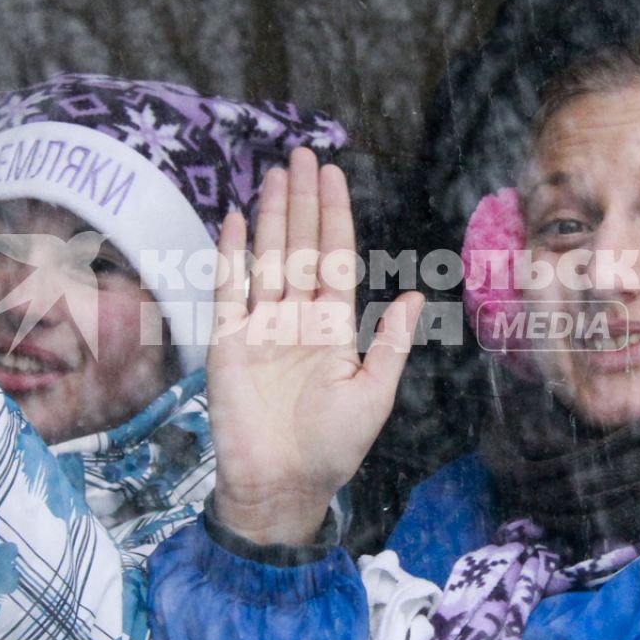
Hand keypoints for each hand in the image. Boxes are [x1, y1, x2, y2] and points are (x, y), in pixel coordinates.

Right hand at [208, 148, 423, 546]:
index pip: (335, 259)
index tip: (333, 175)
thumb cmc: (333, 447)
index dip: (334, 216)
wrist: (281, 485)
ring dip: (272, 216)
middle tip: (302, 155)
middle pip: (301, 248)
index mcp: (333, 328)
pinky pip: (229, 289)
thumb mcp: (374, 393)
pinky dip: (233, 255)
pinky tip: (238, 220)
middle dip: (303, 202)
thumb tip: (413, 295)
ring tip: (275, 174)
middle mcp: (296, 319)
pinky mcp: (227, 342)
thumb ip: (390, 343)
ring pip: (268, 259)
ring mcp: (260, 327)